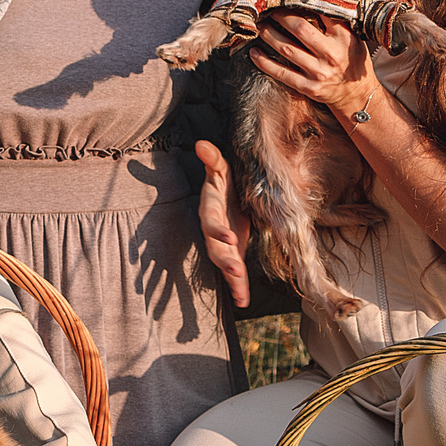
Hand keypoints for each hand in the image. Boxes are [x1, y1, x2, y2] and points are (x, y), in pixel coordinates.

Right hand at [195, 141, 253, 307]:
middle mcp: (215, 232)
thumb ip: (213, 160)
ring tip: (240, 290)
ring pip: (225, 264)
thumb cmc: (226, 185)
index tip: (228, 236)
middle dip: (225, 259)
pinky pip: (235, 275)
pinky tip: (243, 301)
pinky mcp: (233, 255)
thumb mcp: (221, 171)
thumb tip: (202, 144)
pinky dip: (238, 289)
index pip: (211, 222)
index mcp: (211, 212)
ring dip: (232, 277)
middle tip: (235, 269)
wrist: (231, 200)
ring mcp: (224, 246)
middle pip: (216, 249)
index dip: (218, 230)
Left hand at [250, 7, 372, 114]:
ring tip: (259, 25)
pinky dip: (265, 63)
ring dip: (269, 35)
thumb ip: (338, 20)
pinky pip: (282, 73)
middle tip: (267, 9)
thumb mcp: (353, 37)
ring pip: (287, 49)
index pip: (321, 12)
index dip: (301, 2)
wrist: (357, 94)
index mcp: (344, 38)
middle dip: (280, 16)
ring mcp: (319, 72)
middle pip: (299, 29)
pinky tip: (254, 53)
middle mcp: (331, 54)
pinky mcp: (309, 87)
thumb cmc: (352, 59)